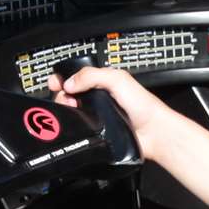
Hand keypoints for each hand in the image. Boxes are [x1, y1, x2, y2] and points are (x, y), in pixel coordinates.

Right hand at [47, 66, 177, 160]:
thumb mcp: (117, 79)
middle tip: (67, 98)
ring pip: (72, 110)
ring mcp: (96, 114)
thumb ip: (92, 76)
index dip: (63, 77)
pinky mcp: (95, 130)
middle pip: (69, 93)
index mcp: (102, 82)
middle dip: (62, 94)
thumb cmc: (143, 105)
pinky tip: (76, 123)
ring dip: (66, 109)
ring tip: (72, 109)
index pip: (76, 76)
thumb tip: (69, 83)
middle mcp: (98, 98)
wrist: (153, 132)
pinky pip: (79, 127)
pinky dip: (73, 125)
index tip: (56, 82)